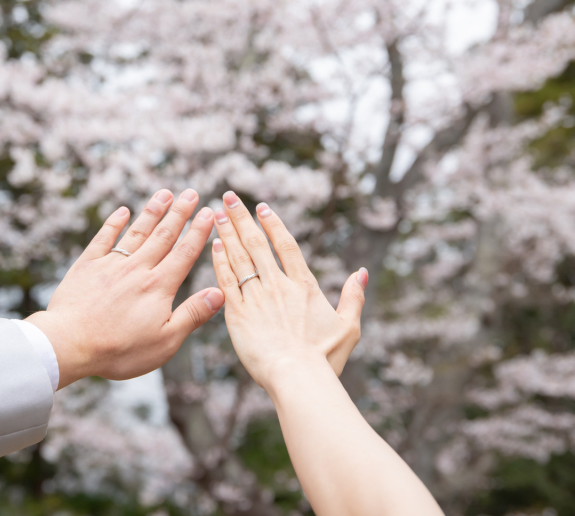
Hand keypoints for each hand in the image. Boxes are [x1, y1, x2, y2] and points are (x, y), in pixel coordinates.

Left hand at [26, 189, 223, 388]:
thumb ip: (192, 315)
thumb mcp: (165, 341)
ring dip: (152, 211)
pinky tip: (122, 211)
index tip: (209, 213)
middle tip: (191, 193)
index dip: (198, 232)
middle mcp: (137, 269)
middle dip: (180, 213)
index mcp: (159, 286)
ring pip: (137, 232)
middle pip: (163, 235)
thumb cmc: (120, 350)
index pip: (185, 253)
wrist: (69, 344)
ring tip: (164, 193)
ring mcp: (111, 264)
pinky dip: (113, 223)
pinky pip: (103, 238)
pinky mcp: (86, 266)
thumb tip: (219, 293)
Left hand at [211, 191, 366, 389]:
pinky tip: (213, 246)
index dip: (273, 224)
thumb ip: (354, 297)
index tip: (262, 207)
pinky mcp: (238, 315)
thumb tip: (362, 272)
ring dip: (227, 234)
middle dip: (242, 218)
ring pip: (239, 258)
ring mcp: (257, 298)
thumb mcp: (349, 326)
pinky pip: (226, 282)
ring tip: (218, 214)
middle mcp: (278, 286)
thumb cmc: (325, 358)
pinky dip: (219, 262)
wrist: (298, 378)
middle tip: (229, 197)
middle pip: (257, 244)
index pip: (286, 246)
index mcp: (304, 287)